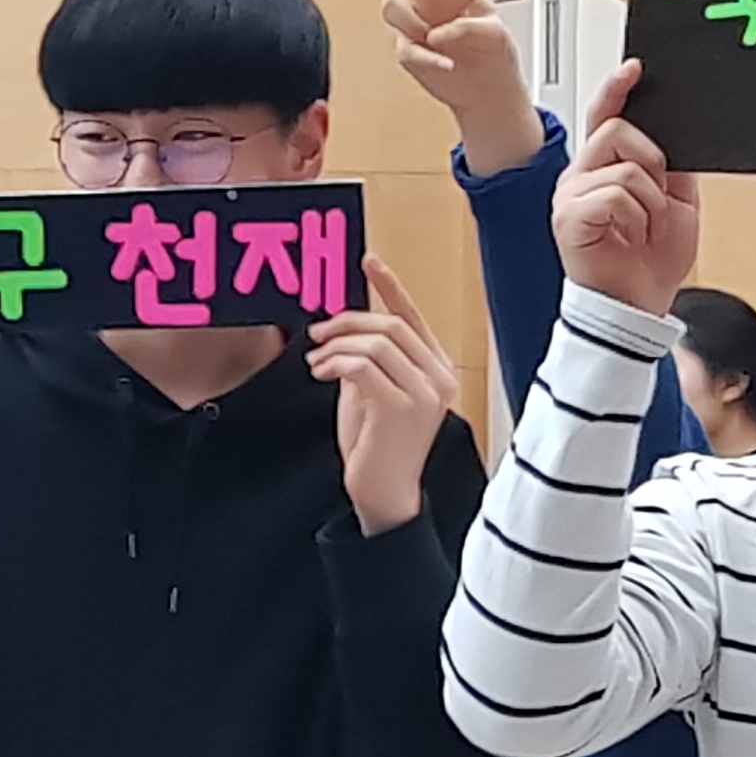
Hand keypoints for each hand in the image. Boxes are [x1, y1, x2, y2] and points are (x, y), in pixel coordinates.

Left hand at [309, 260, 459, 534]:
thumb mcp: (370, 391)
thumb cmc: (376, 446)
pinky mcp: (403, 408)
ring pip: (376, 342)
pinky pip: (363, 366)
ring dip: (336, 346)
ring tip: (316, 362)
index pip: (413, 317)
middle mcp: (438, 378)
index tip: (368, 262)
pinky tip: (321, 373)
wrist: (383, 494)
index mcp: (436, 370)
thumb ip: (366, 359)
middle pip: (390, 325)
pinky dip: (335, 362)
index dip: (390, 286)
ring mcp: (425, 393)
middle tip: (317, 333)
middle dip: (346, 321)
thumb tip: (343, 328)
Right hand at [346, 0, 540, 174]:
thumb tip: (436, 33)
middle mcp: (430, 1)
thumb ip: (468, 28)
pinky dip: (428, 58)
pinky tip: (444, 64)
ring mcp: (415, 24)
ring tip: (439, 43)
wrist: (484, 93)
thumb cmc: (496, 57)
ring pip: (393, 8)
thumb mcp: (496, 37)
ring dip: (413, 23)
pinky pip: (406, 48)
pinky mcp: (406, 50)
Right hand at [549, 65, 698, 313]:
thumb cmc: (649, 260)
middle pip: (616, 131)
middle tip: (658, 196)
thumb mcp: (676, 201)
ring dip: (651, 200)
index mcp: (603, 168)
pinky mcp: (568, 217)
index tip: (635, 69)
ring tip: (644, 227)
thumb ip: (671, 166)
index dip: (616, 90)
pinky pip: (616, 195)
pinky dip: (637, 217)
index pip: (604, 116)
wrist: (637, 305)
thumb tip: (678, 131)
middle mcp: (580, 176)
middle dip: (653, 161)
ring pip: (625, 166)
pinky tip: (630, 236)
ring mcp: (570, 196)